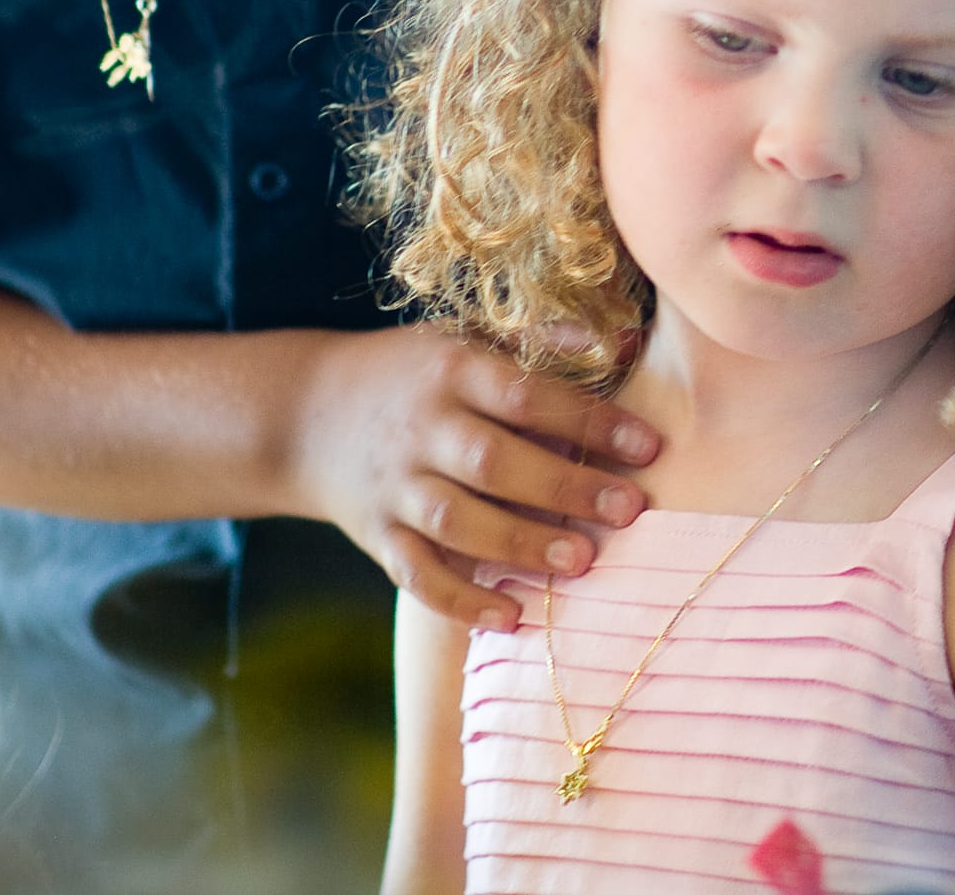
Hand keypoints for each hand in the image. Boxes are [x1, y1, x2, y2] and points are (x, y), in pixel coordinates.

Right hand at [297, 324, 657, 630]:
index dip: (589, 421)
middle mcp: (421, 427)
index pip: (526, 394)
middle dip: (564, 489)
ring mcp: (395, 485)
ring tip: (582, 562)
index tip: (650, 446)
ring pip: (457, 521)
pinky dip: (459, 602)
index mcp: (451, 370)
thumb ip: (538, 341)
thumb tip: (623, 339)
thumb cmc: (410, 372)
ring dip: (521, 546)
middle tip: (630, 511)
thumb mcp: (462, 338)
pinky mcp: (376, 534)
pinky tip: (510, 617)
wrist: (305, 412)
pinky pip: (415, 574)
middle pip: (494, 462)